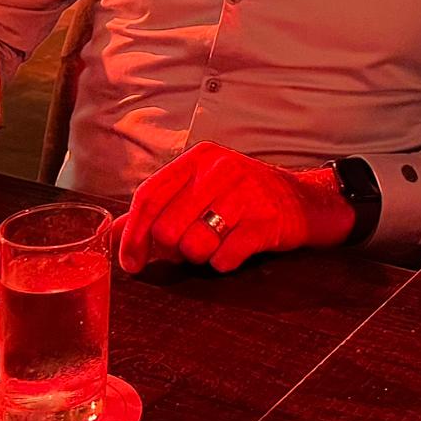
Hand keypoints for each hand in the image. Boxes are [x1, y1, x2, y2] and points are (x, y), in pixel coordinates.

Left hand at [116, 141, 355, 274]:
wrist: (305, 201)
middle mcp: (221, 169)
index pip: (149, 196)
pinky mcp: (266, 221)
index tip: (131, 262)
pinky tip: (237, 248)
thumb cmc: (244, 197)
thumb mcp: (202, 189)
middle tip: (189, 248)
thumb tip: (115, 233)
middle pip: (168, 228)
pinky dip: (225, 262)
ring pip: (194, 246)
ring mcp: (246, 193)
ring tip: (217, 243)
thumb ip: (159, 209)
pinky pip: (224, 258)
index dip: (133, 235)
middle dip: (173, 249)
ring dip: (201, 256)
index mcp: (199, 158)